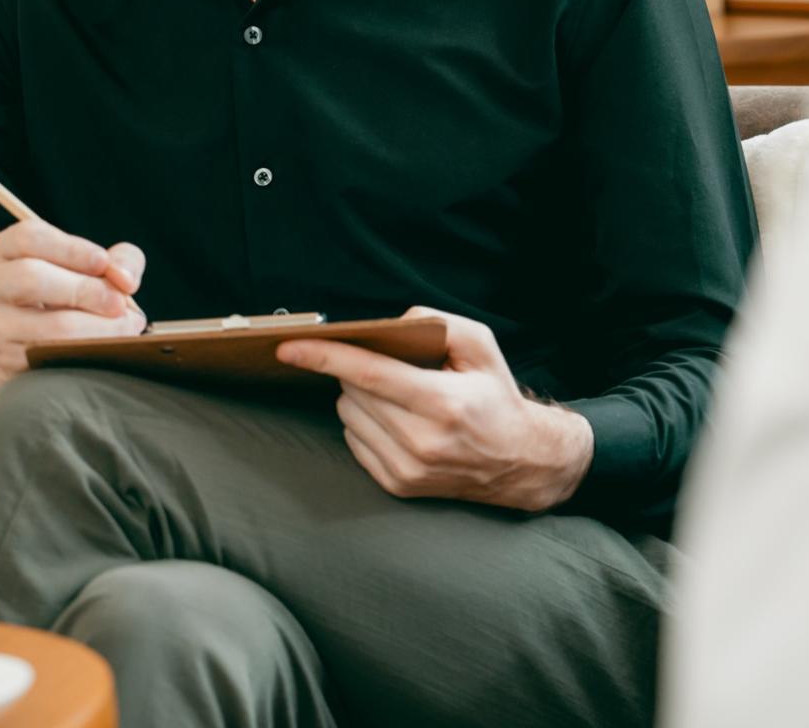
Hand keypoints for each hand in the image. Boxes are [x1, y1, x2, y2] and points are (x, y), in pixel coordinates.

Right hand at [0, 221, 146, 413]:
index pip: (30, 237)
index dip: (72, 249)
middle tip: (119, 303)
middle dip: (83, 290)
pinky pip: (54, 357)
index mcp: (7, 249)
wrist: (20, 344)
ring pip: (47, 326)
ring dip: (97, 328)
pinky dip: (89, 351)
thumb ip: (118, 260)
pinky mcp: (7, 361)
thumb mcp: (88, 265)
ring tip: (125, 326)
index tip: (103, 263)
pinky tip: (109, 346)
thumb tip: (124, 279)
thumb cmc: (65, 293)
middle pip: (30, 277)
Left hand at [275, 306, 593, 511]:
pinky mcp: (398, 486)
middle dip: (358, 369)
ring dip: (359, 397)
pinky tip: (395, 419)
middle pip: (353, 391)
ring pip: (348, 415)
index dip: (324, 356)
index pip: (369, 374)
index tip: (288, 347)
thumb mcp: (480, 345)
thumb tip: (390, 325)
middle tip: (388, 364)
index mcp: (442, 402)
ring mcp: (408, 469)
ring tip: (397, 395)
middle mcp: (422, 441)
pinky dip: (364, 422)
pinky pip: (354, 441)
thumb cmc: (495, 396)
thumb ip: (437, 322)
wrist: (520, 461)